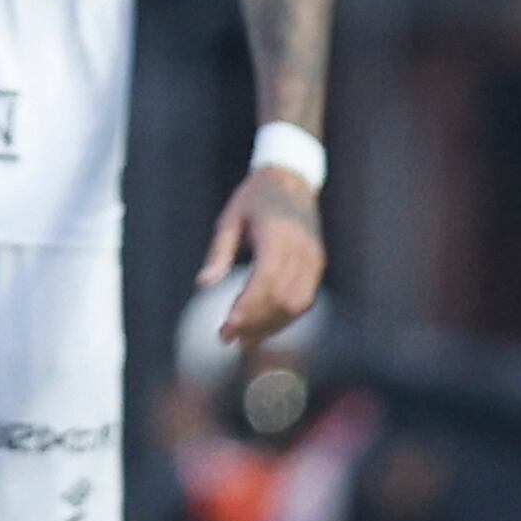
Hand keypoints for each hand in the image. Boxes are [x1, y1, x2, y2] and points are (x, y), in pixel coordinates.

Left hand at [200, 164, 325, 345]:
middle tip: (225, 337)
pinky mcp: (317, 265)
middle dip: (255, 322)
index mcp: (278, 235)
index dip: (248, 305)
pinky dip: (284, 318)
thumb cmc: (253, 199)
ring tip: (242, 340)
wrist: (291, 180)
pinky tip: (262, 328)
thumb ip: (218, 252)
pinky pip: (304, 300)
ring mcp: (314, 258)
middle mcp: (302, 249)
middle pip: (281, 297)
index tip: (227, 326)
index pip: (266, 278)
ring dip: (270, 326)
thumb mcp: (229, 219)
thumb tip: (203, 284)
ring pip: (296, 304)